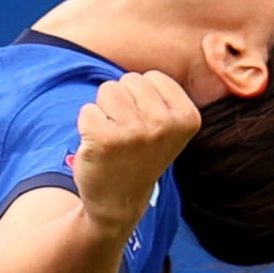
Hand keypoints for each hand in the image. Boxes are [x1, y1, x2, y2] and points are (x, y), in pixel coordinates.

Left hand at [72, 70, 199, 229]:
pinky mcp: (104, 138)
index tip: (144, 125)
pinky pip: (87, 110)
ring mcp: (134, 131)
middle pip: (129, 80)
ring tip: (112, 136)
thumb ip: (162, 97)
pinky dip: (86, 125)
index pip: (152, 77)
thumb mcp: (168, 128)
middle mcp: (164, 123)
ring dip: (103, 110)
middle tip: (125, 133)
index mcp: (187, 117)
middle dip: (121, 101)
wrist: (119, 201)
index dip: (140, 97)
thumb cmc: (139, 156)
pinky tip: (97, 145)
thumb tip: (141, 71)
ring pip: (107, 90)